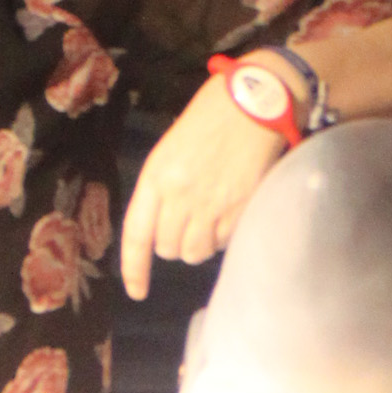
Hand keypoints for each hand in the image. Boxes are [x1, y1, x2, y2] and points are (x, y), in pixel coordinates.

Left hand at [119, 75, 283, 298]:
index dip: (135, 268)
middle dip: (174, 244)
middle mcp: (180, 196)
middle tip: (188, 225)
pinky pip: (225, 242)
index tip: (137, 291)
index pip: (137, 234)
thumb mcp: (174, 146)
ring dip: (200, 244)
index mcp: (157, 175)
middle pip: (169, 248)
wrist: (256, 101)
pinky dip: (224, 236)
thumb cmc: (212, 115)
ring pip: (196, 252)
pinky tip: (230, 211)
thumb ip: (164, 185)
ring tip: (210, 218)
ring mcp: (212, 206)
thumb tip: (165, 223)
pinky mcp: (240, 210)